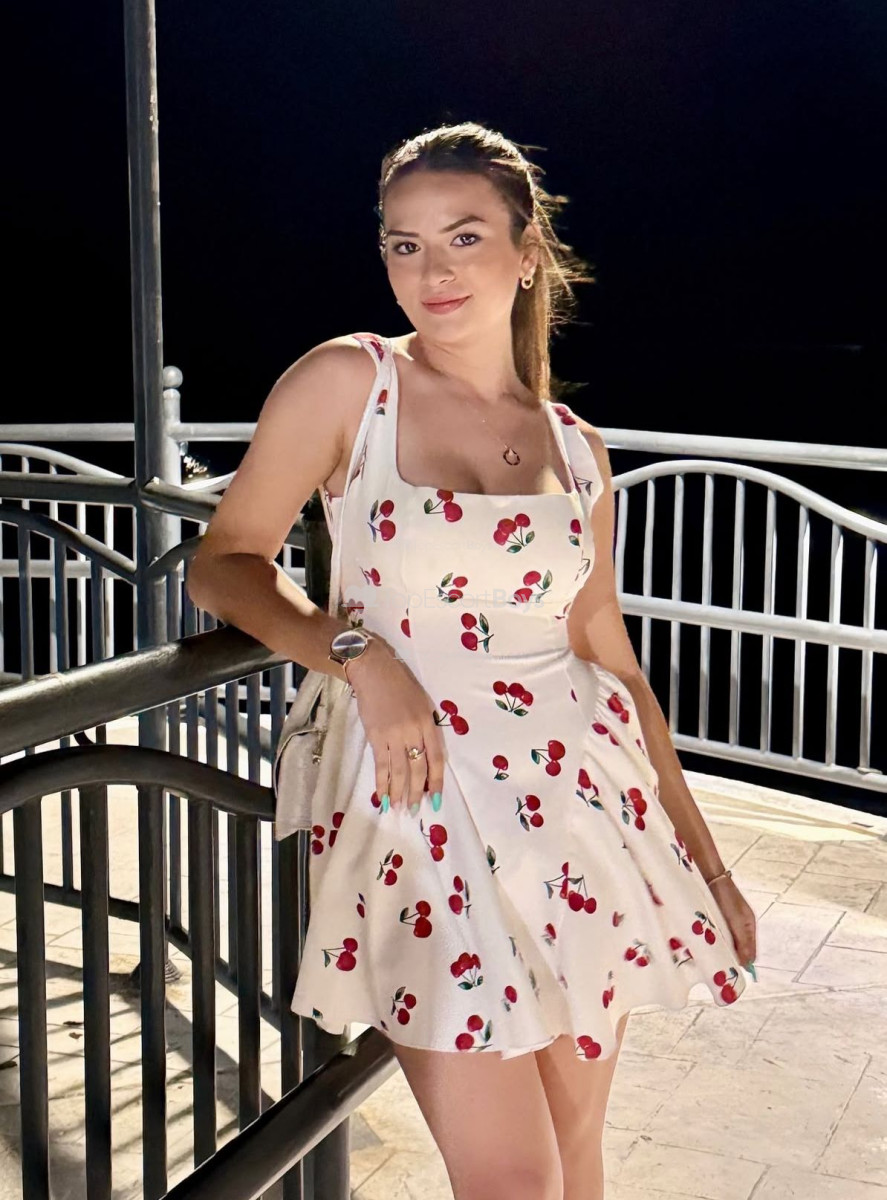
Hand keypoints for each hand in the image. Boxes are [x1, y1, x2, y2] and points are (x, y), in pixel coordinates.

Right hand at [346, 638, 446, 813]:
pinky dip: (381, 781)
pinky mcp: (375, 736)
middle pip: (417, 768)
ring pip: (399, 771)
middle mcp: (413, 731)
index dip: (436, 781)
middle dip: (416, 792)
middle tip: (413, 809)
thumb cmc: (400, 684)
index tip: (435, 798)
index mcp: (428, 722)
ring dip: (398, 792)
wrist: (374, 671)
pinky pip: (380, 764)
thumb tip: (424, 754)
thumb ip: (426, 727)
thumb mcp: (422, 702)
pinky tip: (381, 794)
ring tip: (398, 808)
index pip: (436, 758)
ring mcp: (393, 735)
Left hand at [708, 875, 756, 972]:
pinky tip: (701, 942)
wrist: (709, 875)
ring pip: (724, 944)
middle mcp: (740, 926)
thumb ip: (743, 942)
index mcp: (749, 927)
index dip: (741, 964)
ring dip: (717, 949)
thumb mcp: (738, 921)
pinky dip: (709, 940)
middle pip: (736, 951)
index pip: (750, 955)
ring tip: (707, 953)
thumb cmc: (726, 895)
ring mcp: (727, 922)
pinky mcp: (714, 918)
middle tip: (716, 964)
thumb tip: (747, 964)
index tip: (729, 973)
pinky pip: (714, 936)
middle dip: (727, 958)